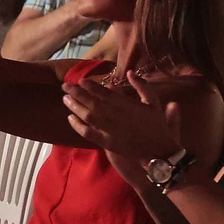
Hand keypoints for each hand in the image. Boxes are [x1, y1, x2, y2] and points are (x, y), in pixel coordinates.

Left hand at [62, 72, 183, 161]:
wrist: (158, 151)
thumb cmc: (156, 125)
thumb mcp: (154, 102)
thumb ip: (142, 86)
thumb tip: (129, 72)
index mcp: (129, 107)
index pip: (107, 94)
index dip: (93, 87)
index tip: (81, 80)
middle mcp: (118, 118)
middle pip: (94, 104)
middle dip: (78, 94)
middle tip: (65, 86)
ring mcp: (111, 131)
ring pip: (89, 117)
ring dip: (75, 107)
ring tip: (65, 98)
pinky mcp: (106, 143)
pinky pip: (88, 133)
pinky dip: (77, 126)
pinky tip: (70, 118)